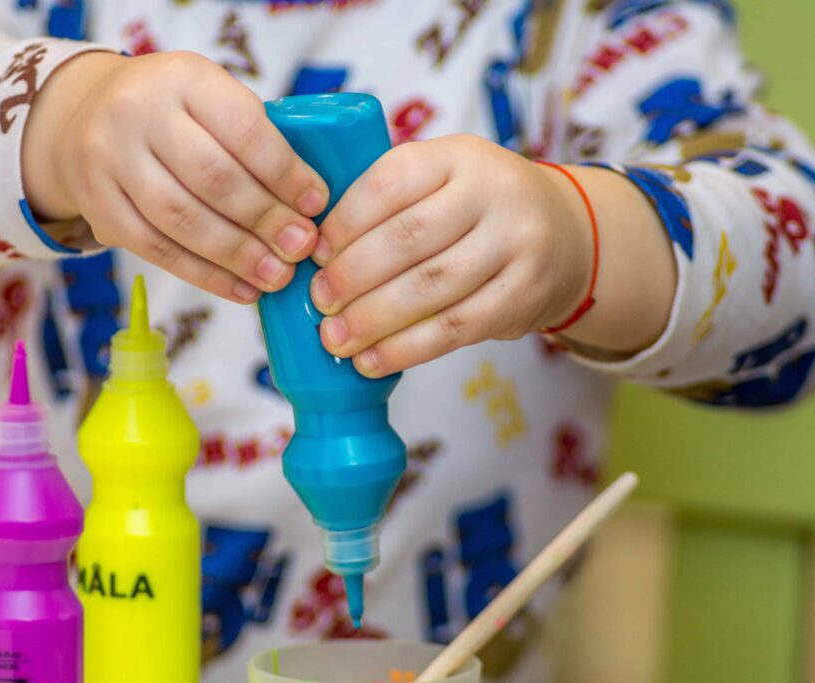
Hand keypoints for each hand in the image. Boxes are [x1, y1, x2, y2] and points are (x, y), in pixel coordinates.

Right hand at [23, 51, 328, 302]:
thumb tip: (308, 207)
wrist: (85, 115)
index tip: (316, 203)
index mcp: (183, 77)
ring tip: (277, 275)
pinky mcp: (98, 205)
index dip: (284, 172)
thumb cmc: (175, 112)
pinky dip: (205, 276)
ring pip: (182, 220)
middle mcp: (139, 112)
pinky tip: (242, 289)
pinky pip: (156, 250)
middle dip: (265, 219)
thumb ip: (253, 137)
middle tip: (302, 247)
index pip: (242, 128)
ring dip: (238, 255)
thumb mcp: (209, 97)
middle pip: (213, 178)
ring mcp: (110, 159)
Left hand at [308, 134, 597, 376]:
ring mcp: (516, 243)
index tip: (314, 253)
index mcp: (457, 155)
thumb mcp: (442, 179)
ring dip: (373, 319)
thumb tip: (313, 252)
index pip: (390, 182)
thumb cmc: (476, 209)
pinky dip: (407, 349)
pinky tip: (372, 361)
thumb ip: (389, 202)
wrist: (566, 234)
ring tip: (336, 338)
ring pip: (431, 287)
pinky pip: (456, 327)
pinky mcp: (525, 294)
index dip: (345, 221)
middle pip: (408, 238)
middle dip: (352, 275)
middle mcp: (493, 192)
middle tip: (319, 300)